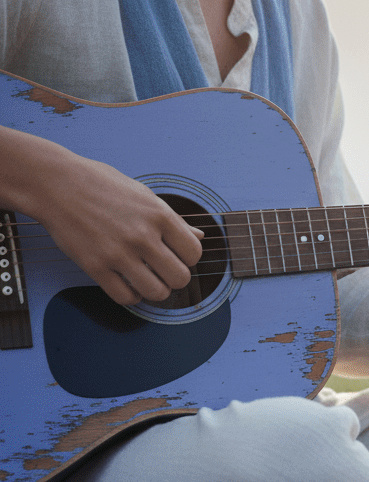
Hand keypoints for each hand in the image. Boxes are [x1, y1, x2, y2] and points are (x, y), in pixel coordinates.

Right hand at [13, 134, 203, 305]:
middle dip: (175, 279)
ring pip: (157, 293)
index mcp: (160, 215)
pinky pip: (125, 298)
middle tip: (163, 272)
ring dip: (155, 291)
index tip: (175, 255)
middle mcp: (143, 235)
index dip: (188, 258)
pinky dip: (131, 297)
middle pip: (180, 278)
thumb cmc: (102, 185)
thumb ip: (174, 220)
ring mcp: (118, 253)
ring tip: (147, 281)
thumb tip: (199, 236)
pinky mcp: (95, 266)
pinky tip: (127, 285)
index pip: (194, 253)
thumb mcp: (144, 195)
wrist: (56, 183)